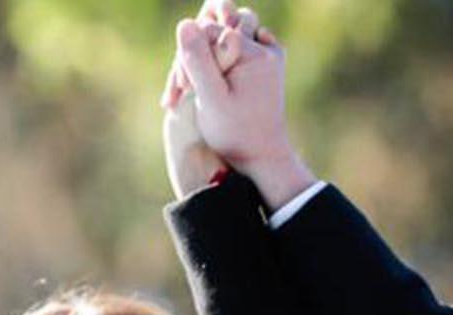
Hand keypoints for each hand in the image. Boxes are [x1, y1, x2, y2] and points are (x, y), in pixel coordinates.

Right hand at [168, 5, 314, 208]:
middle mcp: (266, 47)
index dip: (189, 57)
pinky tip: (204, 87)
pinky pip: (232, 48)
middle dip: (194, 60)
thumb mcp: (212, 99)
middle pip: (214, 33)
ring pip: (220, 39)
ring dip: (202, 61)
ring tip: (191, 91)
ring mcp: (267, 52)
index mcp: (255, 53)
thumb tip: (185, 23)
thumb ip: (198, 61)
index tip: (186, 88)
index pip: (207, 31)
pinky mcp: (263, 61)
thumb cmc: (235, 133)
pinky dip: (217, 64)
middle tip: (185, 92)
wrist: (261, 155)